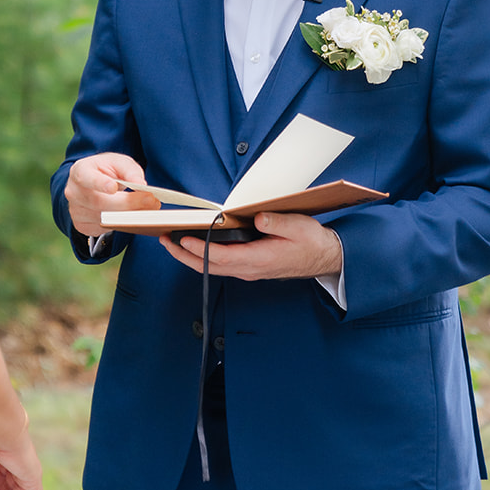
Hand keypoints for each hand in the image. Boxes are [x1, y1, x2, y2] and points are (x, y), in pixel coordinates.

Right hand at [64, 152, 159, 237]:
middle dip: (127, 203)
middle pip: (99, 202)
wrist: (93, 183)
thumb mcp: (119, 163)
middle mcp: (73, 192)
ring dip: (129, 216)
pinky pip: (104, 229)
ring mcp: (75, 211)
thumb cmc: (107, 170)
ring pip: (103, 218)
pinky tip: (135, 218)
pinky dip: (121, 225)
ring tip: (150, 209)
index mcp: (79, 171)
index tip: (114, 188)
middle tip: (151, 200)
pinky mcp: (81, 225)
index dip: (99, 183)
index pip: (86, 177)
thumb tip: (141, 185)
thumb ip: (130, 170)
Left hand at [160, 214, 342, 282]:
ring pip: (214, 268)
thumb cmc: (310, 241)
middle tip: (165, 242)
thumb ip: (276, 222)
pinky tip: (194, 249)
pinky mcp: (250, 268)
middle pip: (211, 266)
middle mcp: (251, 269)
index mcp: (261, 259)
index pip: (223, 257)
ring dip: (190, 258)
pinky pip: (221, 266)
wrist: (323, 258)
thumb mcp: (298, 226)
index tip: (183, 240)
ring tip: (172, 244)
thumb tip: (258, 218)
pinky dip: (203, 258)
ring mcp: (249, 271)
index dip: (201, 250)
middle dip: (185, 255)